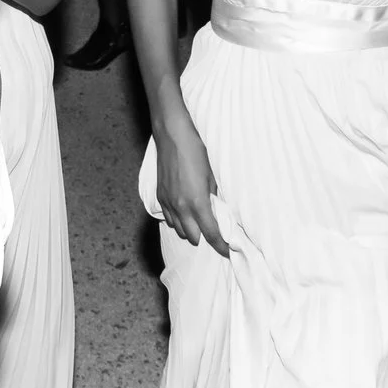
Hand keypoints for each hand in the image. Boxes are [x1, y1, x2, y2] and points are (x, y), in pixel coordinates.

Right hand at [154, 123, 231, 256]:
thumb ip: (213, 197)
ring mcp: (168, 203)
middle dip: (205, 238)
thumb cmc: (196, 152)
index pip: (211, 234)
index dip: (221, 245)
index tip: (228, 250)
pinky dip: (178, 221)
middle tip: (215, 233)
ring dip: (190, 230)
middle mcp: (180, 207)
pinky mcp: (160, 197)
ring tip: (199, 223)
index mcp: (197, 203)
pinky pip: (168, 218)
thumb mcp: (212, 177)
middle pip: (193, 237)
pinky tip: (185, 213)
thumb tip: (216, 210)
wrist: (173, 136)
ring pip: (179, 230)